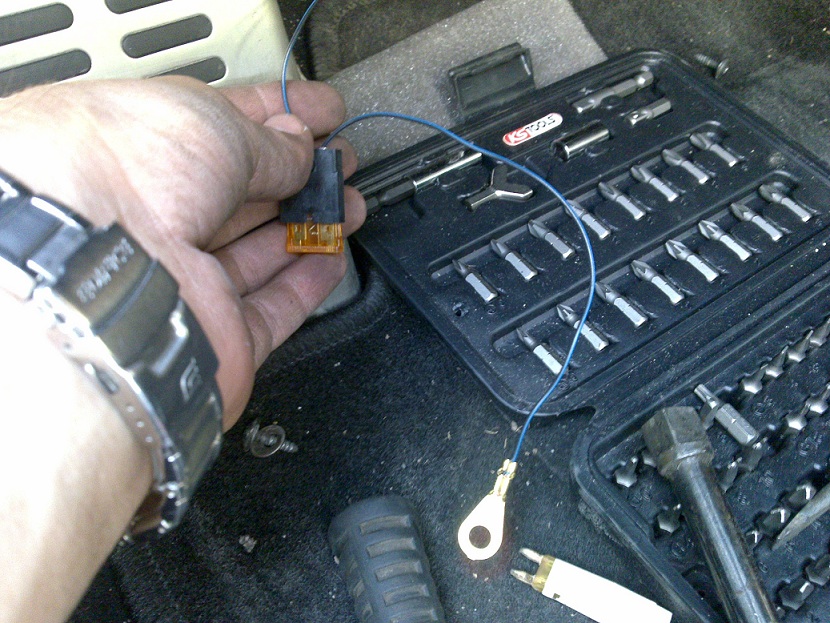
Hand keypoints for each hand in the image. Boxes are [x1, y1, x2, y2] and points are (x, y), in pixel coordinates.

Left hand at [0, 77, 365, 426]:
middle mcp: (156, 217)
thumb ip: (270, 143)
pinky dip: (306, 283)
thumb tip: (302, 150)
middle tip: (341, 164)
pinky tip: (332, 256)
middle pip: (244, 195)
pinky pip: (272, 309)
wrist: (97, 275)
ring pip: (261, 253)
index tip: (322, 113)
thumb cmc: (122, 176)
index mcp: (141, 150)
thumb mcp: (212, 127)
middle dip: (301, 176)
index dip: (280, 117)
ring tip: (350, 205)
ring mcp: (185, 279)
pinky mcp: (215, 334)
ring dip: (311, 226)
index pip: (223, 127)